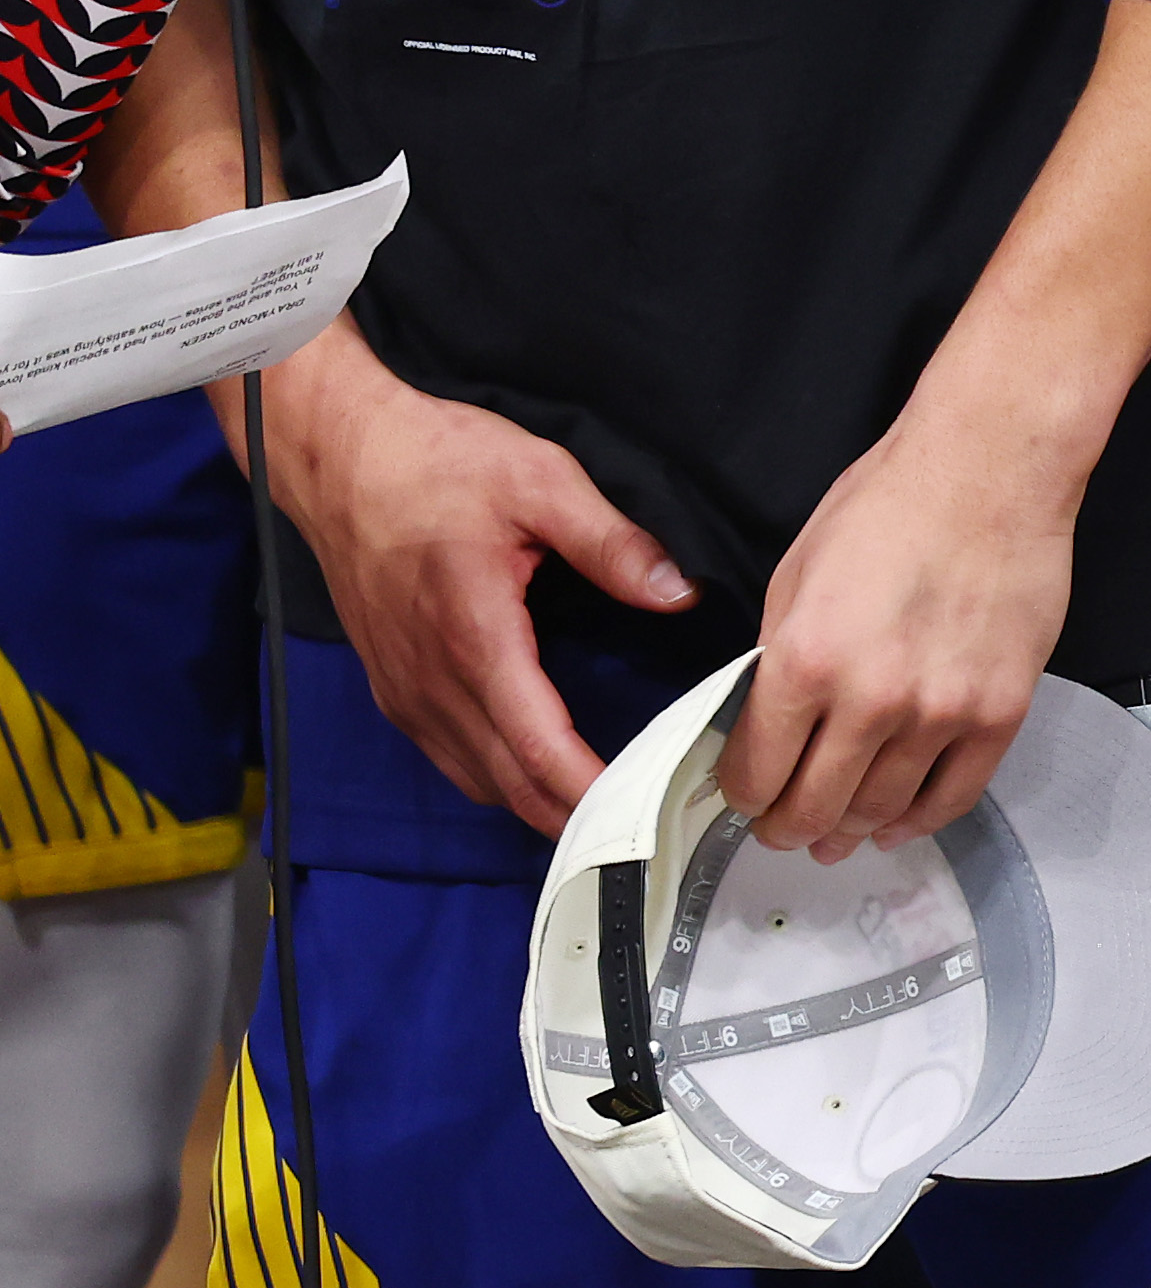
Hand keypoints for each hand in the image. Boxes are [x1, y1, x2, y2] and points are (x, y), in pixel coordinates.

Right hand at [259, 328, 694, 835]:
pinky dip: (500, 779)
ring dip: (538, 806)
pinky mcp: (394, 685)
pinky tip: (542, 775)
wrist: (335, 455)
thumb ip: (612, 544)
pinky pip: (451, 757)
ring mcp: (405, 688)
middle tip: (648, 832)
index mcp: (473, 635)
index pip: (537, 747)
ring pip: (478, 779)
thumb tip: (678, 594)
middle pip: (509, 783)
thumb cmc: (433, 461)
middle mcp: (431, 678)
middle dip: (577, 818)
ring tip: (610, 815)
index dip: (591, 793)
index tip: (643, 820)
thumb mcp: (539, 480)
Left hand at [731, 406, 1077, 855]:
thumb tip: (773, 725)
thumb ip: (780, 659)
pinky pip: (955, 797)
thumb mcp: (795, 576)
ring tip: (839, 835)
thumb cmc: (889, 506)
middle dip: (789, 828)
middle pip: (815, 807)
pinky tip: (899, 824)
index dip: (743, 797)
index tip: (745, 799)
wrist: (990, 472)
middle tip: (785, 831)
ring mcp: (942, 713)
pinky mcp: (1001, 713)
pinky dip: (920, 822)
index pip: (757, 772)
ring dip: (852, 831)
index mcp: (804, 660)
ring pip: (883, 812)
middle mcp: (871, 700)